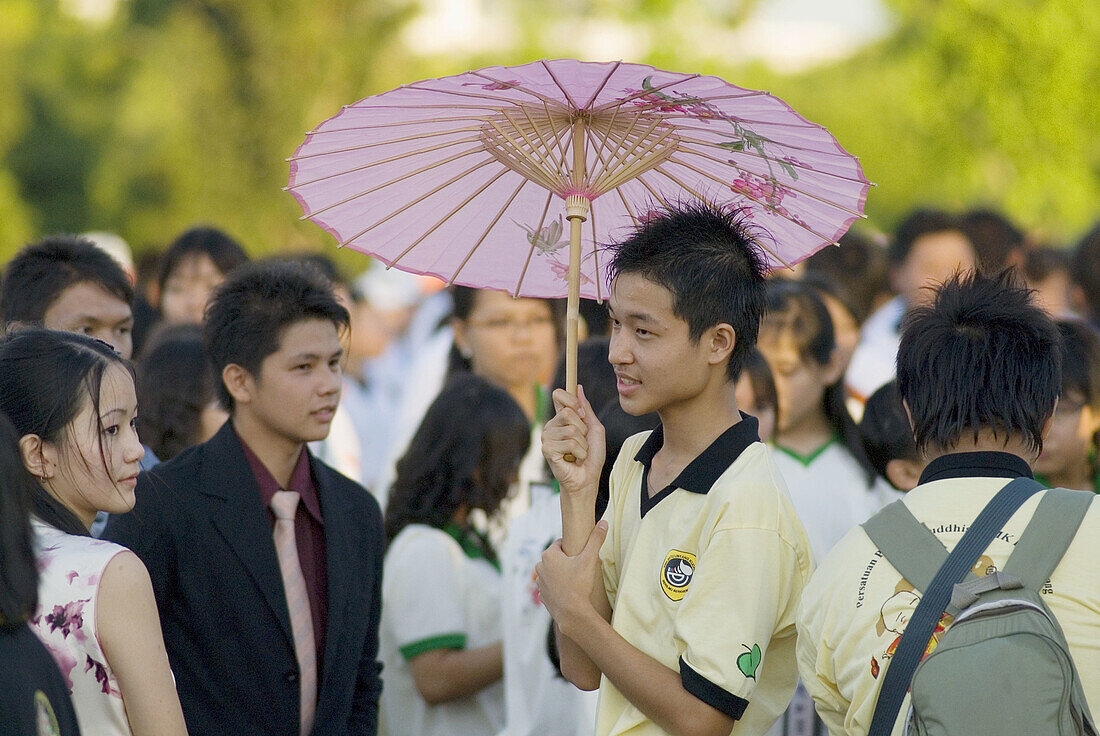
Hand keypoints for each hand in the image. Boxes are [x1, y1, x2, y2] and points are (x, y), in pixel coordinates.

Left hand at [535, 521, 607, 636]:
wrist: (572, 613)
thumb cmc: (580, 584)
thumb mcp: (589, 559)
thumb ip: (596, 540)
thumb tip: (603, 522)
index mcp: (549, 555)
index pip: (561, 544)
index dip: (572, 548)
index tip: (581, 555)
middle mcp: (540, 566)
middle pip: (556, 558)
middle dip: (566, 561)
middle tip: (580, 567)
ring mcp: (540, 582)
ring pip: (552, 572)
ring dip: (561, 573)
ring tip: (575, 580)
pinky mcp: (542, 595)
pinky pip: (550, 586)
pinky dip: (558, 587)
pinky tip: (568, 591)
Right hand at [542, 385, 605, 499]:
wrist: (588, 479)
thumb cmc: (591, 456)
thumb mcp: (594, 429)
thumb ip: (586, 409)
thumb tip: (579, 387)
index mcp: (561, 418)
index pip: (558, 395)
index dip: (571, 399)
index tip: (580, 411)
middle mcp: (551, 425)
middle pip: (568, 412)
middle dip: (583, 428)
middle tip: (582, 441)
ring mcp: (547, 437)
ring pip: (571, 429)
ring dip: (583, 443)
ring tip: (578, 452)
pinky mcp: (547, 449)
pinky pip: (570, 443)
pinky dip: (579, 452)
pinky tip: (573, 459)